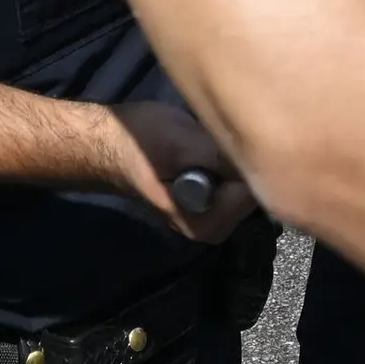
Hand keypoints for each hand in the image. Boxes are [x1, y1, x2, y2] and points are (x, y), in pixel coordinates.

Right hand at [97, 98, 250, 242]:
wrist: (104, 143)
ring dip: (233, 158)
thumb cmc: (138, 143)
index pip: (254, 192)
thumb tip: (260, 157)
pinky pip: (232, 179)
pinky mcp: (206, 199)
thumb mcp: (181, 144)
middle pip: (253, 190)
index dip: (246, 160)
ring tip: (209, 139)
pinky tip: (208, 146)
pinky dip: (226, 160)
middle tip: (217, 136)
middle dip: (243, 160)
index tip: (228, 139)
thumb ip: (220, 158)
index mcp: (208, 224)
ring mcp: (209, 215)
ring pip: (243, 182)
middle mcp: (213, 227)